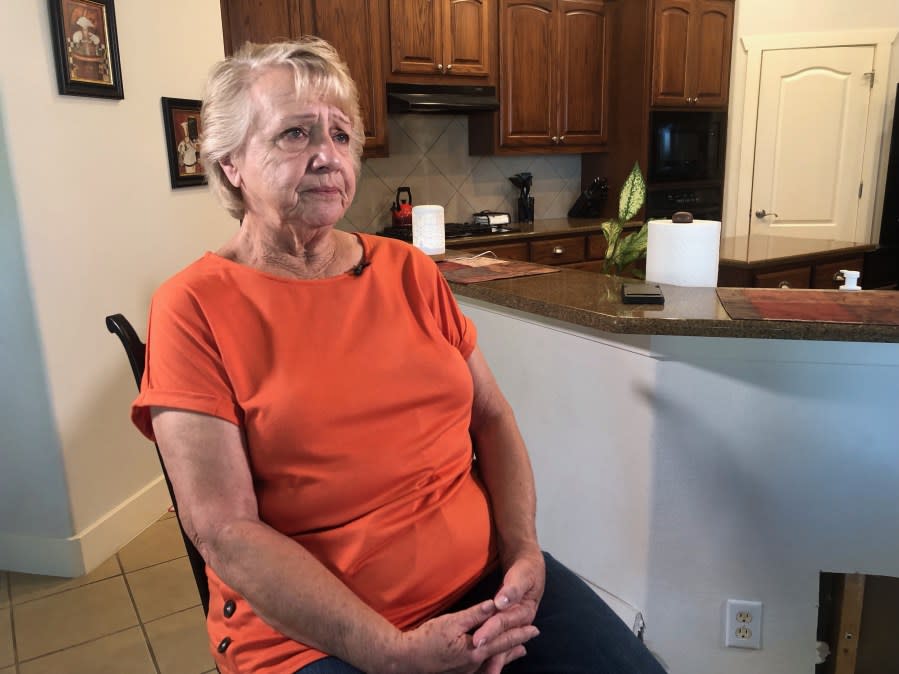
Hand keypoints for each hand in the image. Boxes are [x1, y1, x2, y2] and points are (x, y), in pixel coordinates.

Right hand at [390, 599, 537, 673]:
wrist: (407, 658)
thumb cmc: (427, 639)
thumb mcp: (452, 622)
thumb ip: (475, 614)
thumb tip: (495, 605)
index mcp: (476, 651)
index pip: (503, 639)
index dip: (518, 632)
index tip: (534, 626)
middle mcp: (474, 663)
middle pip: (501, 652)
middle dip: (517, 644)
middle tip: (532, 636)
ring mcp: (466, 669)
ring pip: (493, 659)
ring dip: (507, 653)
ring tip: (520, 649)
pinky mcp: (458, 670)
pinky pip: (482, 664)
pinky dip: (493, 658)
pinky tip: (492, 656)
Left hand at [470, 550, 545, 672]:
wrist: (530, 566)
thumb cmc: (526, 570)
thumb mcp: (522, 576)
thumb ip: (512, 589)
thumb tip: (503, 602)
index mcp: (525, 612)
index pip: (504, 622)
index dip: (490, 631)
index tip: (477, 640)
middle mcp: (521, 622)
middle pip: (502, 638)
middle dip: (489, 651)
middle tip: (473, 658)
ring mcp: (514, 624)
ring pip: (501, 642)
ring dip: (491, 656)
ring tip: (482, 671)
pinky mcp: (506, 623)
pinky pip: (498, 638)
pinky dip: (492, 648)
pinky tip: (483, 661)